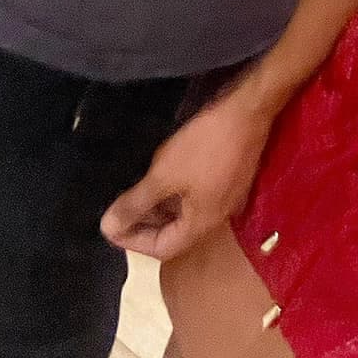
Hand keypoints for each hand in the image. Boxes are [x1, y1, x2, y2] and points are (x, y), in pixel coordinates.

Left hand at [101, 85, 274, 260]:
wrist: (249, 109)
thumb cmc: (206, 145)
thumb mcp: (164, 175)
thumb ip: (136, 203)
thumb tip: (108, 227)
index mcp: (202, 224)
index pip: (162, 248)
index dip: (133, 240)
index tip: (111, 224)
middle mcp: (217, 217)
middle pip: (176, 233)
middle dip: (146, 224)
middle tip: (121, 208)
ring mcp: (227, 197)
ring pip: (187, 214)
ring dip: (161, 207)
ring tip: (139, 190)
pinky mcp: (230, 178)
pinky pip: (198, 196)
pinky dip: (177, 193)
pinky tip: (166, 173)